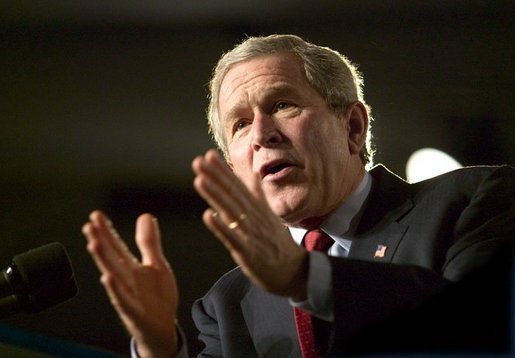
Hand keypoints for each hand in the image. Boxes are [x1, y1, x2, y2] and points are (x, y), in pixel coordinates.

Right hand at [82, 211, 178, 357]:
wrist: (162, 329)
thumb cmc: (157, 298)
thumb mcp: (157, 264)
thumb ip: (149, 242)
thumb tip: (145, 216)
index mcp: (131, 267)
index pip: (116, 245)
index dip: (107, 230)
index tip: (96, 215)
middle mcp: (126, 279)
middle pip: (110, 257)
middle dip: (100, 240)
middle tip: (89, 225)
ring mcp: (128, 294)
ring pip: (112, 275)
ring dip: (102, 260)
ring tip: (93, 243)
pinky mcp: (133, 310)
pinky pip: (121, 299)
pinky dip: (114, 289)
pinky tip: (107, 277)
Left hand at [192, 149, 308, 299]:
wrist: (295, 271)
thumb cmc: (277, 243)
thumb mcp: (269, 215)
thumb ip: (259, 195)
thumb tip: (253, 174)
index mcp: (257, 208)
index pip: (237, 185)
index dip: (223, 170)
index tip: (208, 155)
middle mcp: (254, 217)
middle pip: (232, 194)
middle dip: (215, 176)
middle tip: (198, 161)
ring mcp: (252, 234)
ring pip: (231, 211)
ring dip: (215, 195)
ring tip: (200, 180)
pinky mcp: (249, 252)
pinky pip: (233, 237)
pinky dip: (220, 226)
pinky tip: (207, 215)